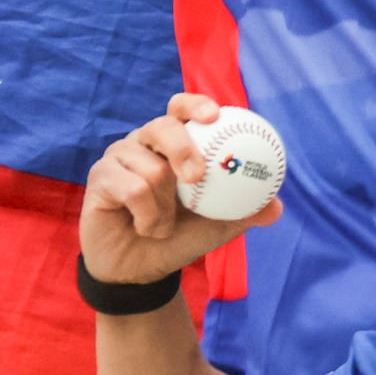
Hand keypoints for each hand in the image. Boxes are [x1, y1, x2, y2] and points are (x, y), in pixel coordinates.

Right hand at [80, 95, 267, 293]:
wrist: (141, 269)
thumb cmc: (178, 237)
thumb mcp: (216, 225)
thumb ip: (244, 212)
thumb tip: (277, 207)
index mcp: (172, 143)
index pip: (180, 109)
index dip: (195, 105)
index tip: (215, 115)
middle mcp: (143, 143)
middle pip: (162, 127)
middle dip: (183, 148)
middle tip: (196, 178)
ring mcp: (118, 158)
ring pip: (150, 168)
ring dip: (164, 207)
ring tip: (162, 225)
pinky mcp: (99, 178)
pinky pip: (131, 189)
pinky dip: (148, 216)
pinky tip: (145, 227)